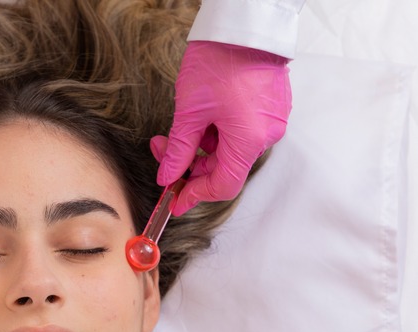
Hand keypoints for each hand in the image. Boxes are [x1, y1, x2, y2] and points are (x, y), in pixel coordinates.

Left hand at [158, 41, 291, 214]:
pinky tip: (203, 115)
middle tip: (163, 150)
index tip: (174, 200)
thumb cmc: (219, 61)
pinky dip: (218, 131)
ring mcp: (272, 120)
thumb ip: (178, 150)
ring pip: (231, 148)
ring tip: (181, 124)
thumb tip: (168, 176)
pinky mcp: (271, 107)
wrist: (243, 27)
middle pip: (226, 167)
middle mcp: (267, 135)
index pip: (222, 185)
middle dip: (191, 163)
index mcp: (250, 140)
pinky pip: (242, 131)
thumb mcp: (190, 111)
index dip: (196, 195)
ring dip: (203, 145)